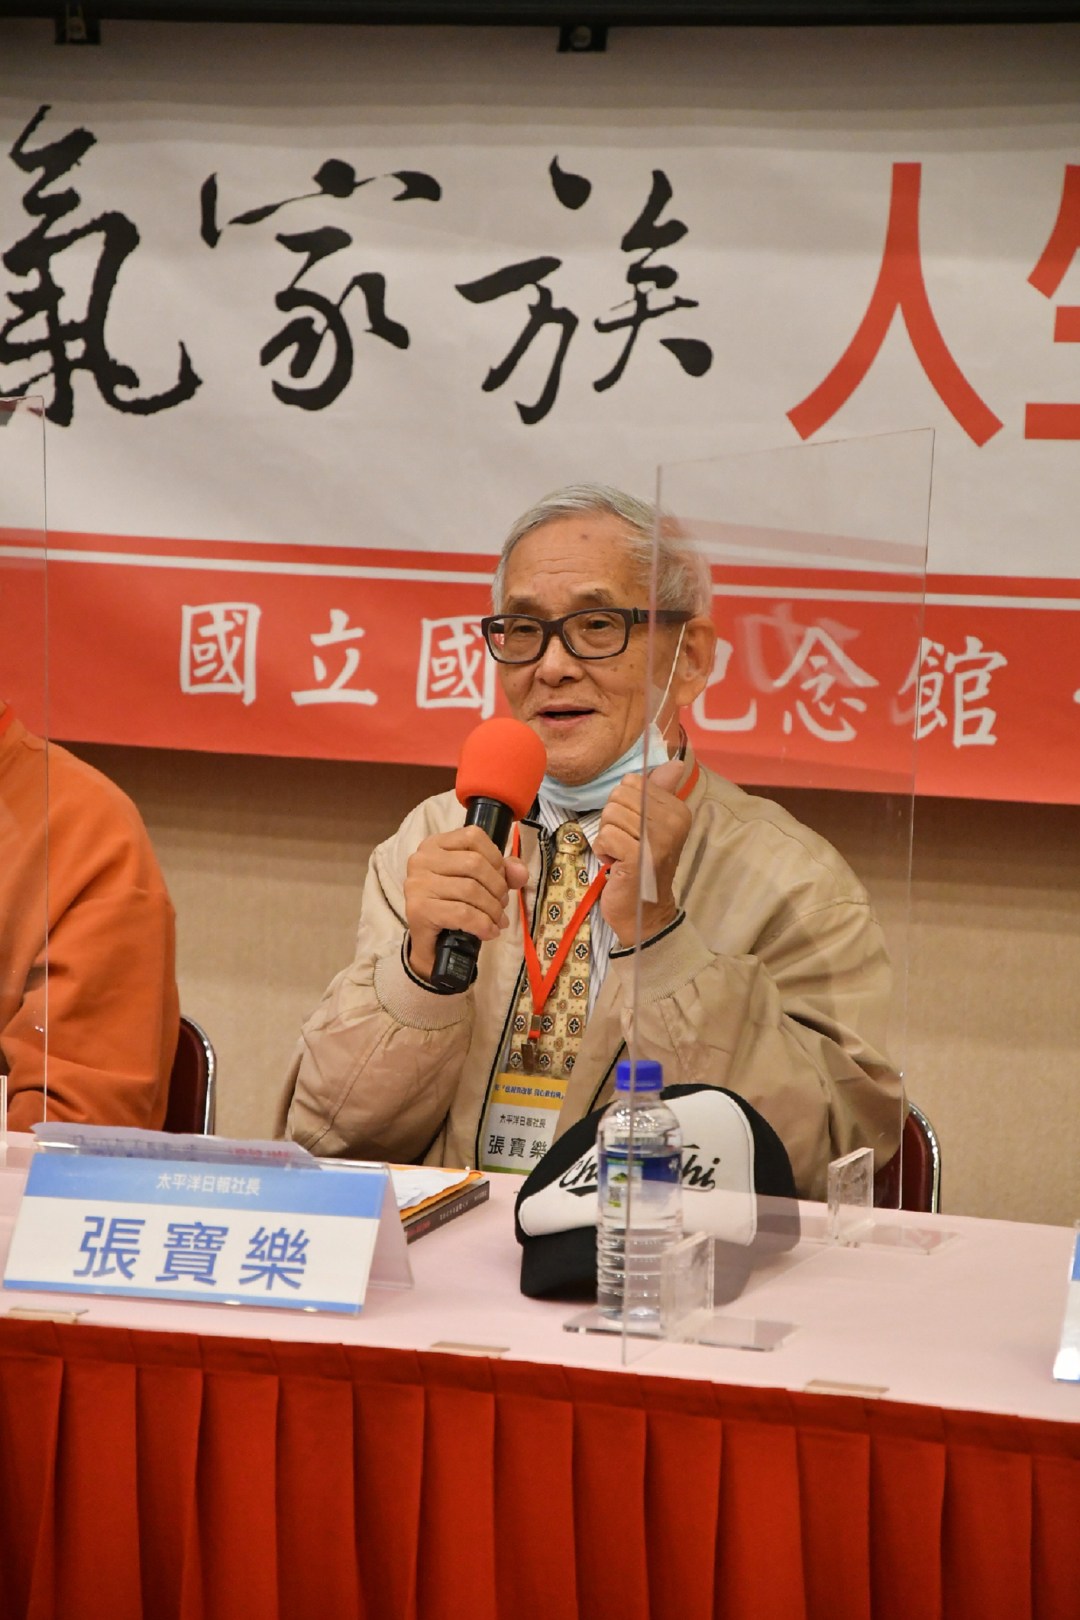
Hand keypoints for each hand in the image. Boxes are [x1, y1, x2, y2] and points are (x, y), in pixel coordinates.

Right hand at [404, 826, 528, 982]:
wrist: (429, 945)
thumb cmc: (452, 907)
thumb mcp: (479, 883)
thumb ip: (502, 871)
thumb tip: (520, 871)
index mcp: (434, 845)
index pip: (473, 836)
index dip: (496, 858)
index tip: (502, 880)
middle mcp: (421, 860)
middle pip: (474, 863)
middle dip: (497, 887)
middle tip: (501, 905)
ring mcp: (417, 884)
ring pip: (471, 889)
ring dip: (492, 909)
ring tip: (497, 921)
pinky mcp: (418, 910)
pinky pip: (463, 913)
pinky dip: (483, 924)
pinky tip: (489, 932)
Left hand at [592, 760, 690, 946]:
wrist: (644, 911)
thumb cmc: (643, 865)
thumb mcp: (654, 825)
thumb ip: (660, 792)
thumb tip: (674, 764)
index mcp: (678, 811)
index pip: (633, 782)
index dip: (624, 805)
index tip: (635, 829)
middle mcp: (672, 823)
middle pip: (619, 796)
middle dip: (612, 819)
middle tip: (625, 843)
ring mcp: (656, 841)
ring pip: (610, 815)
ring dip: (607, 837)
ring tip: (621, 854)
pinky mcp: (638, 858)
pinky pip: (605, 835)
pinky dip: (603, 851)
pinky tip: (616, 864)